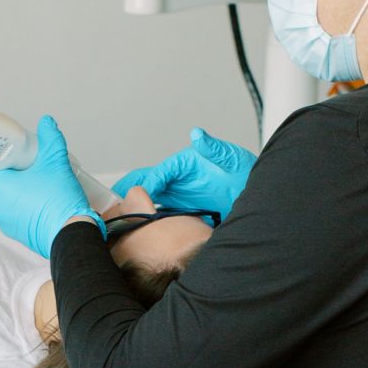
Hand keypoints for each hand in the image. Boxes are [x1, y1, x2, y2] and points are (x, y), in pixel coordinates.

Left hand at [0, 114, 99, 257]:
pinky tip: (39, 199)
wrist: (71, 235)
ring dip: (15, 189)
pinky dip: (21, 205)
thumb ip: (50, 139)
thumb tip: (46, 123)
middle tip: (25, 165)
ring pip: (3, 198)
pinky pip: (12, 213)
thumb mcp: (55, 162)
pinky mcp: (15, 233)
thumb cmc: (59, 201)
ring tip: (35, 182)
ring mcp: (4, 222)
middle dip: (7, 172)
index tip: (5, 152)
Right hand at [111, 128, 255, 219]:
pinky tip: (138, 233)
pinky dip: (146, 223)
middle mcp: (175, 180)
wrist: (257, 194)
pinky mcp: (181, 210)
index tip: (135, 198)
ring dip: (133, 211)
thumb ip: (213, 148)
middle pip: (143, 187)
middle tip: (110, 209)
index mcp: (182, 164)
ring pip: (146, 202)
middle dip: (126, 197)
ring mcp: (176, 196)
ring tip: (117, 224)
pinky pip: (158, 216)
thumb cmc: (243, 170)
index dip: (144, 186)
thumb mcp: (229, 157)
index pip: (156, 175)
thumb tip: (198, 134)